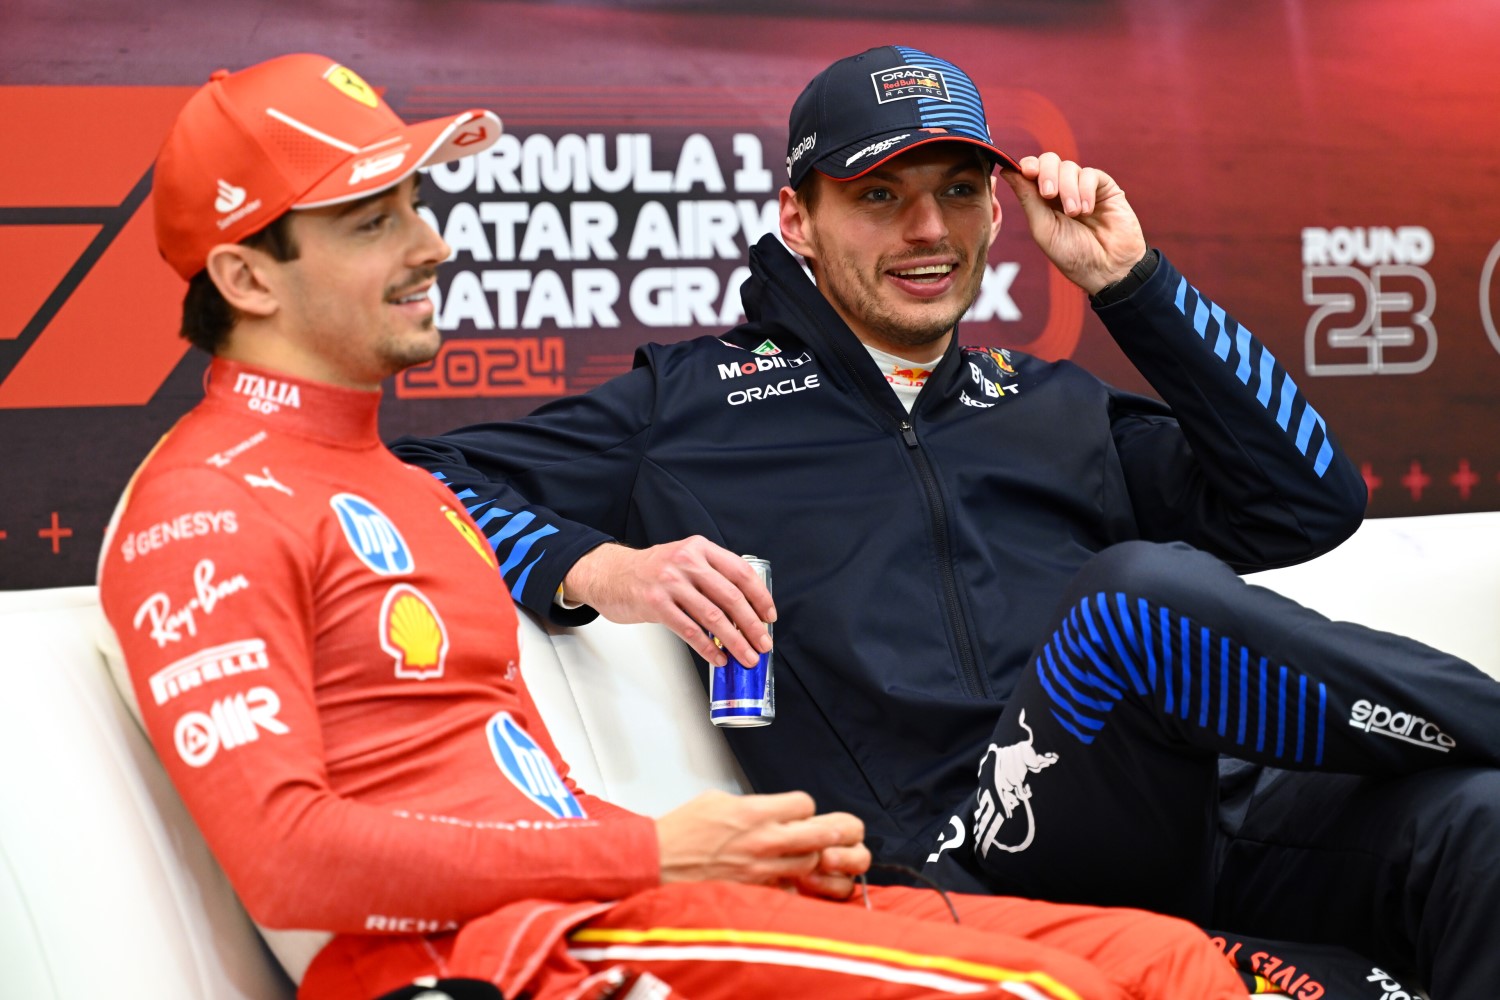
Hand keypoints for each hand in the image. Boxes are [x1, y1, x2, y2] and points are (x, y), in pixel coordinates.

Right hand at [562, 538, 773, 666]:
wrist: (610, 574)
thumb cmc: (651, 571)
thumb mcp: (684, 559)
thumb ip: (712, 575)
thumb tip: (744, 612)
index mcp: (700, 548)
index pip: (740, 572)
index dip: (760, 597)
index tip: (769, 616)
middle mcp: (687, 561)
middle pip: (730, 597)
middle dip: (752, 625)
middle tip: (763, 643)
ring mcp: (670, 582)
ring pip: (713, 616)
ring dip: (734, 641)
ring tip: (745, 656)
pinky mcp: (656, 603)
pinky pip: (689, 630)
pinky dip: (707, 648)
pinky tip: (717, 658)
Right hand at [655, 789, 867, 897]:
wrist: (657, 863)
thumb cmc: (680, 832)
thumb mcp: (716, 800)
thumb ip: (749, 804)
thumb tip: (767, 808)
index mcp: (754, 812)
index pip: (804, 804)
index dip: (804, 808)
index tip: (797, 812)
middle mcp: (763, 840)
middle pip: (821, 834)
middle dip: (830, 832)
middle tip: (829, 833)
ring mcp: (761, 869)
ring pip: (810, 863)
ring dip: (809, 858)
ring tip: (798, 855)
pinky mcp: (754, 892)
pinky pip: (789, 889)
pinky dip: (790, 884)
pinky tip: (779, 878)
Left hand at [1001, 151, 1147, 294]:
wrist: (1107, 268)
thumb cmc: (1072, 255)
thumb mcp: (1043, 228)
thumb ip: (1028, 198)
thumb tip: (1007, 171)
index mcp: (1042, 201)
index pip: (1031, 170)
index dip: (1027, 165)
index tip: (1026, 171)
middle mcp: (1062, 190)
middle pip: (1049, 160)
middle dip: (1046, 173)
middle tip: (1049, 194)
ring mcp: (1083, 188)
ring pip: (1069, 166)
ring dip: (1068, 189)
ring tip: (1074, 213)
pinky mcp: (1104, 187)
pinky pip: (1090, 174)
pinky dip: (1085, 190)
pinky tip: (1087, 210)